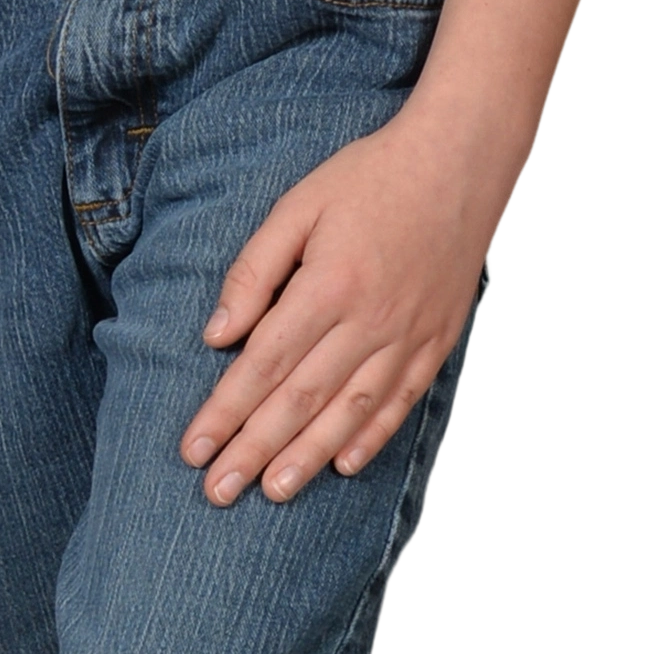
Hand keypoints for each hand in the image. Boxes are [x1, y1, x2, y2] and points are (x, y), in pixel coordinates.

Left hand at [177, 108, 499, 505]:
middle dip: (253, 450)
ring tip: (271, 492)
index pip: (263, 364)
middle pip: (299, 400)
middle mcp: (369, 321)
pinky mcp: (437, 340)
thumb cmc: (371, 176)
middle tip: (216, 492)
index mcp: (327, 286)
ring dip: (307, 458)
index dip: (224, 412)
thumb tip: (217, 335)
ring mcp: (408, 336)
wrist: (460, 161)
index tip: (193, 449)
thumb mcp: (298, 205)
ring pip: (349, 413)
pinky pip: (400, 402)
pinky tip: (342, 464)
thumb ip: (255, 270)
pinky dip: (371, 439)